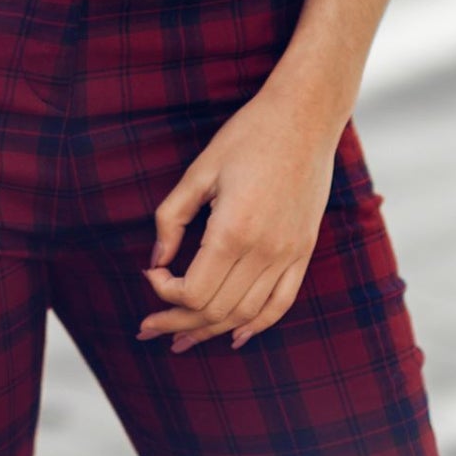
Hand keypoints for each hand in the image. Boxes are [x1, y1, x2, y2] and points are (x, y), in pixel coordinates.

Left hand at [136, 85, 340, 353]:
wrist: (305, 116)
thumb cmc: (247, 135)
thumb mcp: (200, 169)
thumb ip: (172, 217)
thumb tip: (156, 261)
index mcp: (233, 230)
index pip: (193, 291)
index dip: (164, 293)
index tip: (150, 275)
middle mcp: (264, 251)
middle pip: (215, 309)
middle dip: (178, 322)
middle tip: (150, 329)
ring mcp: (289, 254)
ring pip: (245, 314)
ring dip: (210, 331)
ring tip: (182, 339)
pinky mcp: (304, 250)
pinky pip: (281, 303)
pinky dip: (257, 325)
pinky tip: (235, 336)